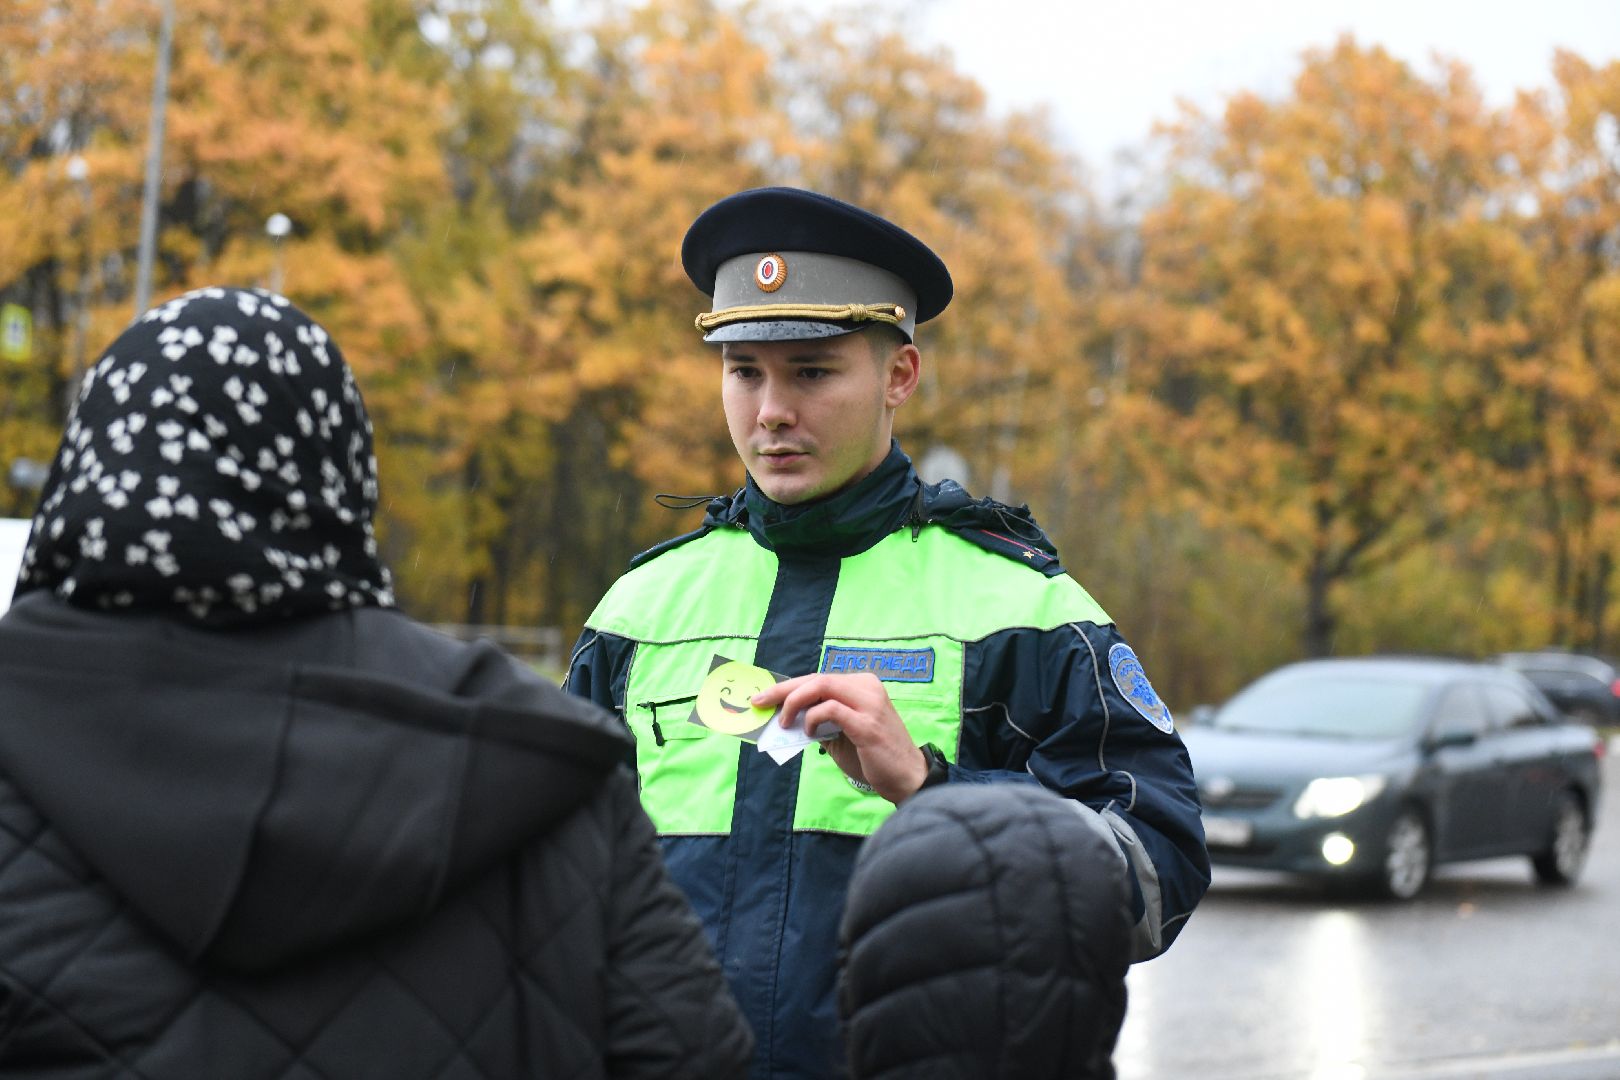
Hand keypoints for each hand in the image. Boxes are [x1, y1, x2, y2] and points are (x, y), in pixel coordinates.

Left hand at [752, 672, 927, 804]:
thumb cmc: (872, 757)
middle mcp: (867, 687)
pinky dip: (813, 718)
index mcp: (862, 685)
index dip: (789, 685)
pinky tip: (809, 732)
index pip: (819, 679)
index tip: (765, 695)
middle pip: (817, 678)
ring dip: (795, 702)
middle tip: (760, 701)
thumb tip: (786, 717)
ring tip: (783, 721)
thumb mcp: (841, 734)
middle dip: (783, 689)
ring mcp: (869, 703)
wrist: (906, 778)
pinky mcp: (867, 723)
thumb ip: (820, 722)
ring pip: (822, 686)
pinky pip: (831, 710)